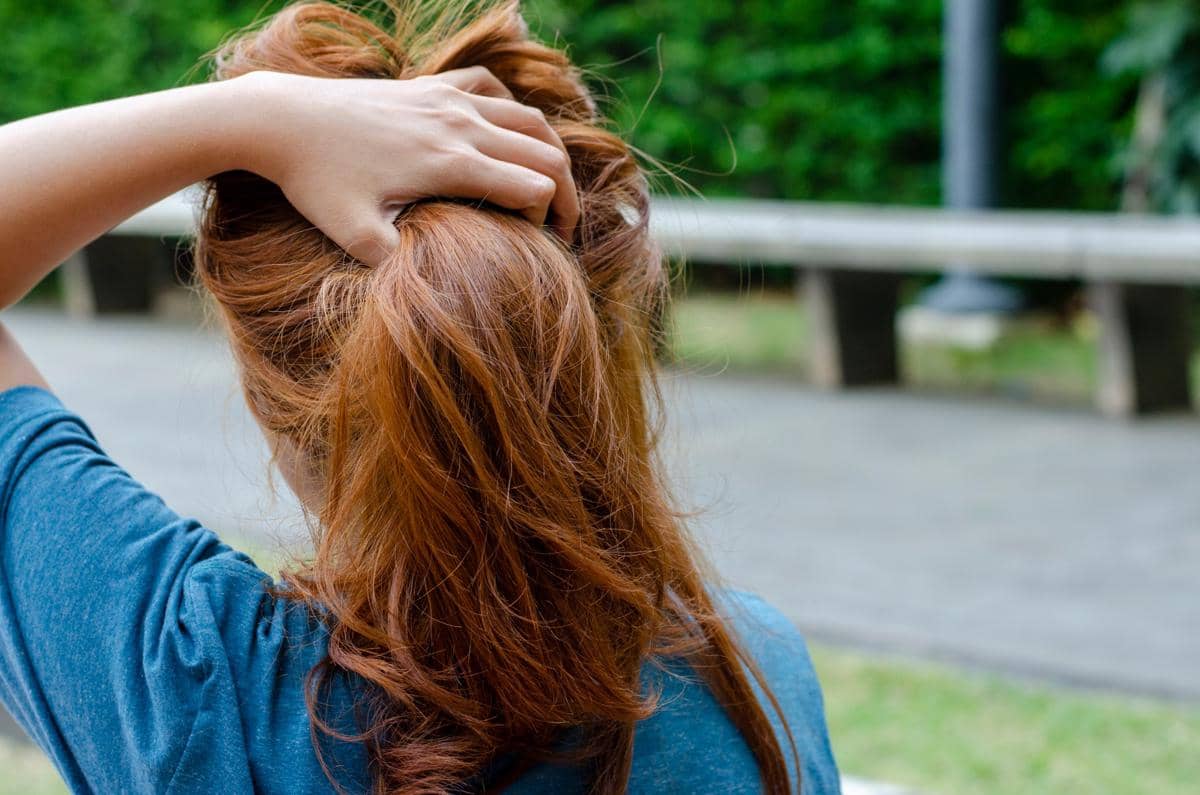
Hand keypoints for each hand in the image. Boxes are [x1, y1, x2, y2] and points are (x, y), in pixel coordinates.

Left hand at [234, 67, 578, 265]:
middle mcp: (460, 124)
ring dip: (549, 154)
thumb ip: (397, 265)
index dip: (546, 222)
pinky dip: (511, 112)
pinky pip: (492, 88)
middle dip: (565, 196)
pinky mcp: (432, 84)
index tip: (531, 246)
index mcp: (451, 162)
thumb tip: (435, 296)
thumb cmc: (315, 181)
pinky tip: (503, 137)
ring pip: (529, 119)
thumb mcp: (353, 235)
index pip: (535, 188)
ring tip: (550, 189)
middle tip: (561, 231)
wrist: (281, 120)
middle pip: (547, 153)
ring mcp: (448, 97)